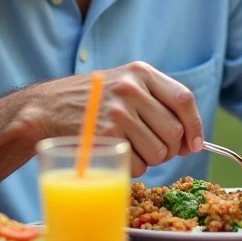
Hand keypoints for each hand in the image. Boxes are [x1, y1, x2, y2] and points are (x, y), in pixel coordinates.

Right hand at [33, 61, 203, 176]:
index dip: (194, 127)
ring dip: (151, 160)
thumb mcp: (124, 84)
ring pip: (159, 152)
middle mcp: (130, 89)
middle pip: (174, 131)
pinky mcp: (105, 136)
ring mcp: (117, 113)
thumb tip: (190, 141)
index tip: (194, 145)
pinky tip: (117, 155)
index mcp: (140, 72)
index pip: (184, 100)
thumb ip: (156, 101)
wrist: (47, 107)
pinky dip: (133, 168)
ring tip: (131, 150)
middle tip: (154, 150)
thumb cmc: (92, 101)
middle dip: (170, 149)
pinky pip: (138, 165)